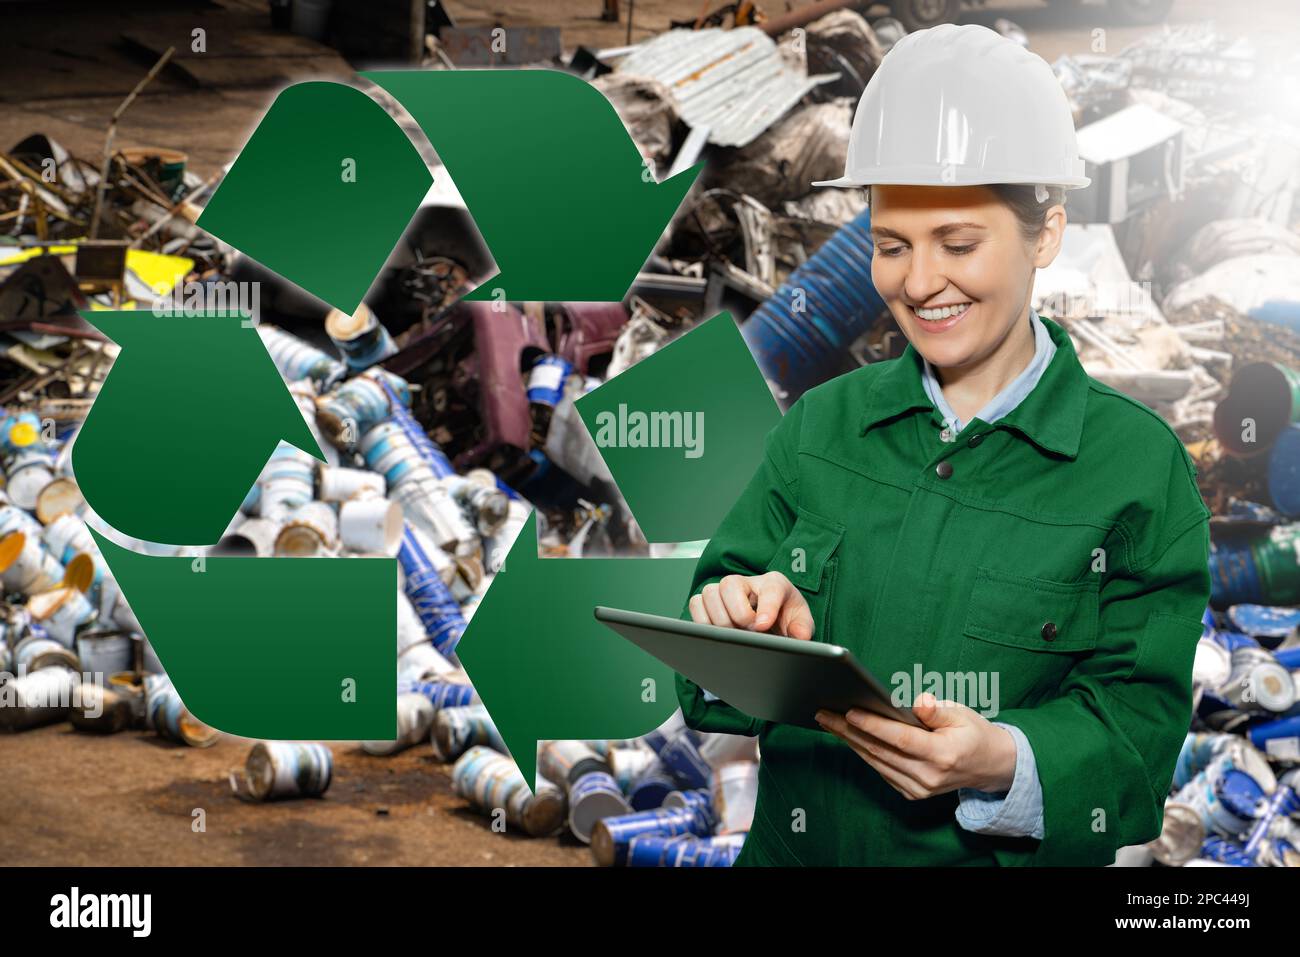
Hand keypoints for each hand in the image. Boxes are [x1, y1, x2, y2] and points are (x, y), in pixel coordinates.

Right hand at [687, 571, 814, 639]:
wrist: (771, 623)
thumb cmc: (784, 619)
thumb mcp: (800, 623)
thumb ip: (803, 629)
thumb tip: (799, 637)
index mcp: (774, 583)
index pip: (770, 588)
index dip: (766, 607)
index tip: (762, 625)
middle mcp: (747, 582)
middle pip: (730, 585)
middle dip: (738, 614)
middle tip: (749, 632)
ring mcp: (724, 590)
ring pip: (709, 594)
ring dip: (720, 620)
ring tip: (734, 635)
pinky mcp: (708, 601)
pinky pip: (696, 604)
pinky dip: (703, 621)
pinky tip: (718, 634)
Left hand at [814, 693, 1017, 796]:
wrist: (988, 766)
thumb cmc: (972, 733)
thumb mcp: (962, 714)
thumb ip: (937, 710)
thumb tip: (919, 701)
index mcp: (943, 755)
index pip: (901, 739)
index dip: (873, 725)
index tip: (849, 711)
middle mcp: (929, 777)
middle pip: (881, 751)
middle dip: (849, 730)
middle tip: (824, 713)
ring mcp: (919, 789)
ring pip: (876, 762)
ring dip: (849, 741)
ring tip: (828, 721)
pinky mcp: (912, 793)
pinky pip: (881, 770)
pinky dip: (863, 752)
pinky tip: (847, 736)